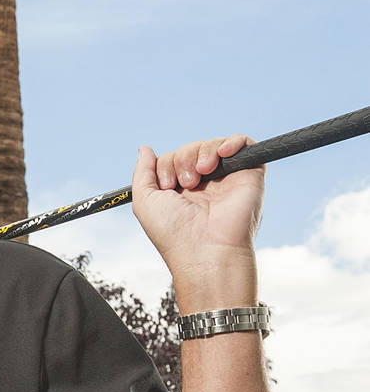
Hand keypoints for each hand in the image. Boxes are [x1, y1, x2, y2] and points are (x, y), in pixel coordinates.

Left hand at [131, 135, 264, 311]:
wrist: (205, 250)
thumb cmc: (173, 233)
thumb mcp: (145, 201)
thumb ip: (142, 173)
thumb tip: (145, 149)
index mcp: (180, 191)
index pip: (172, 159)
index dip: (166, 164)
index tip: (167, 185)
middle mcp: (204, 184)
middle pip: (190, 149)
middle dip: (182, 158)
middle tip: (186, 183)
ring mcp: (227, 179)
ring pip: (213, 145)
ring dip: (202, 152)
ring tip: (201, 173)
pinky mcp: (249, 176)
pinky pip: (245, 144)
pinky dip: (233, 141)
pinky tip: (223, 152)